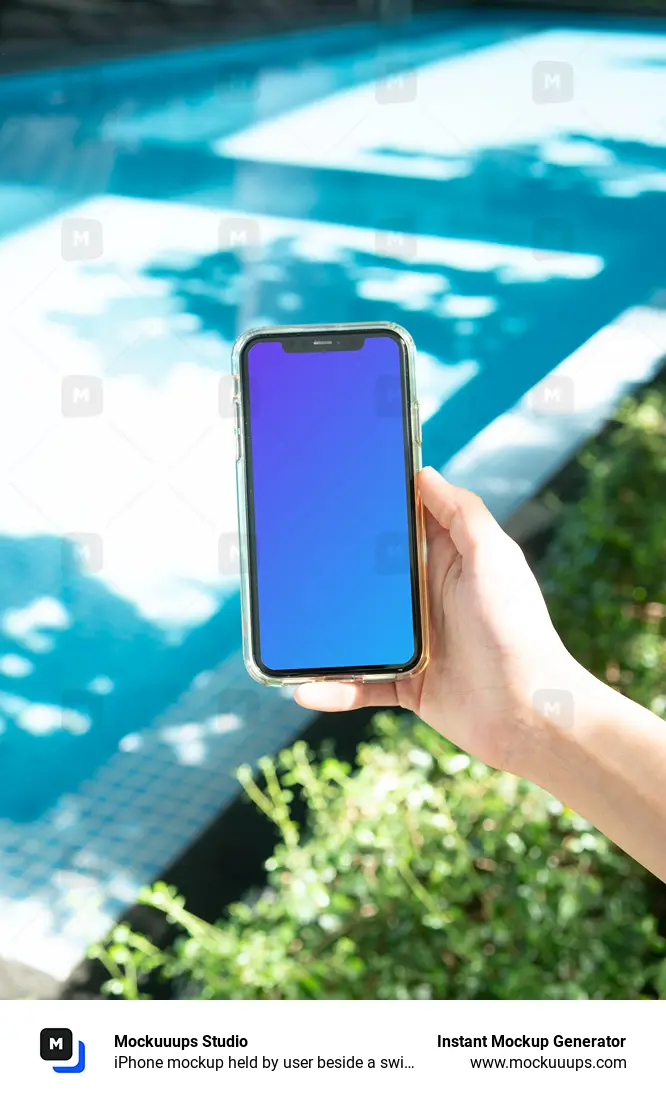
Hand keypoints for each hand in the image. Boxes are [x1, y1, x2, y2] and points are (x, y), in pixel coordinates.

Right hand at [295, 466, 583, 777]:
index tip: (334, 490)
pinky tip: (303, 688)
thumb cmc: (518, 629)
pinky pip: (361, 684)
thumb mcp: (493, 557)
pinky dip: (333, 688)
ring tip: (285, 626)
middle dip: (335, 569)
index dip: (375, 510)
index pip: (405, 528)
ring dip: (324, 632)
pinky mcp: (408, 685)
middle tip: (289, 556)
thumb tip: (426, 472)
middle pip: (372, 579)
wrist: (529, 713)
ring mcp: (415, 644)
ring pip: (357, 632)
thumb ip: (461, 514)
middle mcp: (429, 600)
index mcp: (448, 564)